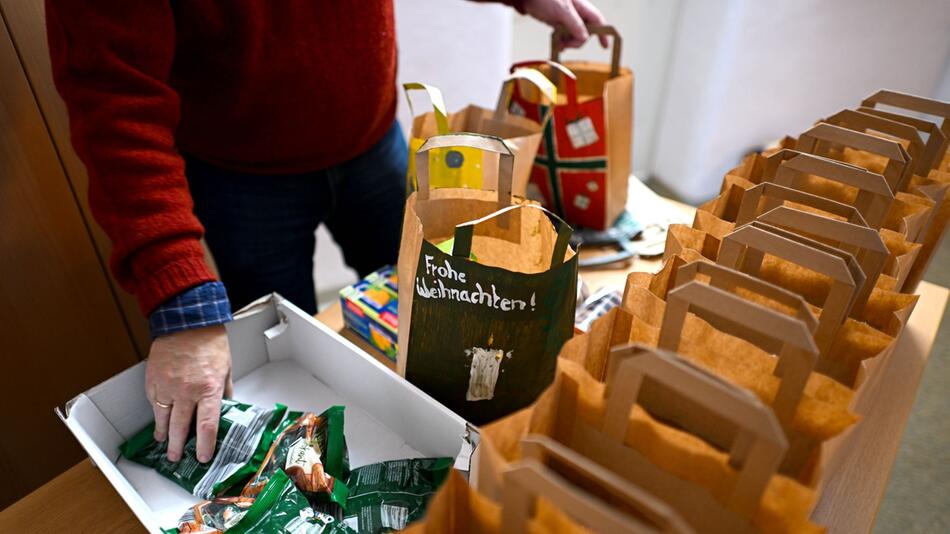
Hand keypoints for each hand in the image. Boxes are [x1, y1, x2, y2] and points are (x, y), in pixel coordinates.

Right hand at [145, 324, 231, 462]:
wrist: (187, 321)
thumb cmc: (209, 342)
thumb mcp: (226, 368)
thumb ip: (224, 390)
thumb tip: (225, 407)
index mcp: (208, 389)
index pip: (207, 426)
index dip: (205, 445)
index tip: (203, 456)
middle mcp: (187, 391)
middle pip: (180, 427)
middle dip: (178, 446)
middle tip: (177, 458)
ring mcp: (167, 386)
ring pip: (163, 418)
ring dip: (163, 434)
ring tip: (164, 443)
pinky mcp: (153, 379)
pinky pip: (153, 402)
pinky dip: (156, 412)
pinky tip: (159, 418)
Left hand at [522, 0, 608, 48]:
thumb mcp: (562, 11)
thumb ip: (574, 24)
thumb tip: (584, 37)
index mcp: (581, 7)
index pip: (597, 20)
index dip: (603, 33)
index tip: (605, 46)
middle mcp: (576, 13)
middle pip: (586, 32)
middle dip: (577, 41)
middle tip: (566, 44)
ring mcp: (567, 19)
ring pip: (575, 35)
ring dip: (569, 43)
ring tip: (559, 45)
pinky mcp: (558, 23)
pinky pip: (565, 35)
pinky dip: (562, 41)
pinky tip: (557, 44)